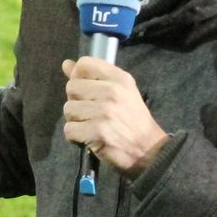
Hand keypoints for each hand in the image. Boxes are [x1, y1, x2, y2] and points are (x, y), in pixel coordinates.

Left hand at [62, 57, 168, 178]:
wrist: (150, 152)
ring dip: (76, 121)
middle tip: (91, 113)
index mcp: (120, 78)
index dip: (77, 76)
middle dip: (76, 102)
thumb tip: (66, 64)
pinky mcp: (97, 131)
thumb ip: (93, 77)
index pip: (84, 64)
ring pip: (68, 109)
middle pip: (71, 87)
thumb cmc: (133, 121)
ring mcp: (104, 111)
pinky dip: (75, 137)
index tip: (85, 90)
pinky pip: (69, 129)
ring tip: (92, 126)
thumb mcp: (121, 92)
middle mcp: (112, 91)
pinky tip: (89, 138)